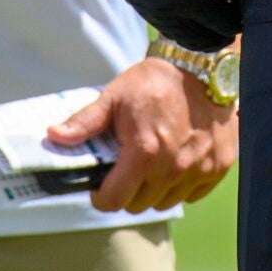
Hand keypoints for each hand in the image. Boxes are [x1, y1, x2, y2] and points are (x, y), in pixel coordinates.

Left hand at [49, 54, 239, 214]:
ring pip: (165, 202)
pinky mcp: (218, 167)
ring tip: (153, 161)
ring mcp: (199, 169)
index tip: (102, 183)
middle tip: (128, 166)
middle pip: (138, 205)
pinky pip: (191, 194)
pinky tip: (177, 159)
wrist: (201, 65)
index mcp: (144, 153)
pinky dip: (182, 184)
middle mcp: (173, 167)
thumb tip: (53, 136)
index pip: (113, 201)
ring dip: (155, 189)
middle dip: (127, 190)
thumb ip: (85, 122)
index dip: (101, 195)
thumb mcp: (114, 97)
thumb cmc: (155, 81)